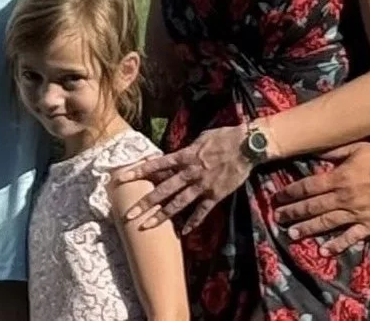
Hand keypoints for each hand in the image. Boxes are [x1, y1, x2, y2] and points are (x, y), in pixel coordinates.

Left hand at [110, 125, 250, 233]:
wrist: (247, 145)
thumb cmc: (225, 136)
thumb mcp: (202, 137)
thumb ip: (188, 148)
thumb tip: (178, 153)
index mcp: (186, 155)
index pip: (157, 165)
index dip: (139, 171)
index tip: (121, 178)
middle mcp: (190, 172)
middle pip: (163, 189)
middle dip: (144, 202)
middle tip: (127, 214)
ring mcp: (202, 185)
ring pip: (178, 204)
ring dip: (161, 216)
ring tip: (146, 227)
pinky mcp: (215, 195)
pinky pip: (202, 211)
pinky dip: (193, 222)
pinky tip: (184, 232)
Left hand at [274, 142, 369, 253]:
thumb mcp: (356, 148)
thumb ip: (333, 152)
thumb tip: (313, 152)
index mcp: (339, 178)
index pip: (309, 186)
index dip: (292, 192)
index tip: (278, 197)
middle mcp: (343, 198)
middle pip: (313, 206)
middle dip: (294, 212)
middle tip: (278, 218)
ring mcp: (355, 214)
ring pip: (327, 223)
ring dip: (308, 229)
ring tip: (292, 234)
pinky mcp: (368, 226)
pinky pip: (350, 238)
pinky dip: (336, 245)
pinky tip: (323, 252)